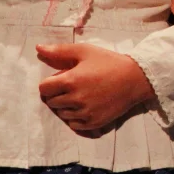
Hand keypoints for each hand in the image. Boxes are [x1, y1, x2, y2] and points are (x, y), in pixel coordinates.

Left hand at [37, 43, 156, 133]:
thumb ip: (60, 51)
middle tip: (72, 86)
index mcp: (70, 80)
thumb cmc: (109, 62)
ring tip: (80, 96)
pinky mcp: (94, 123)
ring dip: (66, 106)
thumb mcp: (85, 51)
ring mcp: (84, 113)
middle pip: (51, 102)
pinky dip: (75, 117)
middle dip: (57, 94)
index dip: (50, 83)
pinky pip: (73, 124)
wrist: (136, 79)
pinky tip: (86, 106)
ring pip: (62, 114)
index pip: (43, 89)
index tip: (62, 79)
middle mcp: (75, 99)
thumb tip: (38, 48)